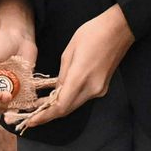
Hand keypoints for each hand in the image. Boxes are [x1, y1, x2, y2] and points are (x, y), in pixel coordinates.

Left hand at [7, 4, 134, 130]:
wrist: (119, 29)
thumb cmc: (92, 34)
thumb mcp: (69, 52)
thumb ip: (62, 75)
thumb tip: (57, 90)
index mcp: (81, 78)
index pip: (61, 106)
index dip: (45, 116)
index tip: (31, 121)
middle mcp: (92, 89)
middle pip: (67, 109)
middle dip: (48, 115)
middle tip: (31, 117)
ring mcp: (100, 89)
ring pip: (75, 104)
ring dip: (58, 107)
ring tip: (39, 107)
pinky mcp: (103, 87)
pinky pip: (82, 97)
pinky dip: (69, 99)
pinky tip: (56, 96)